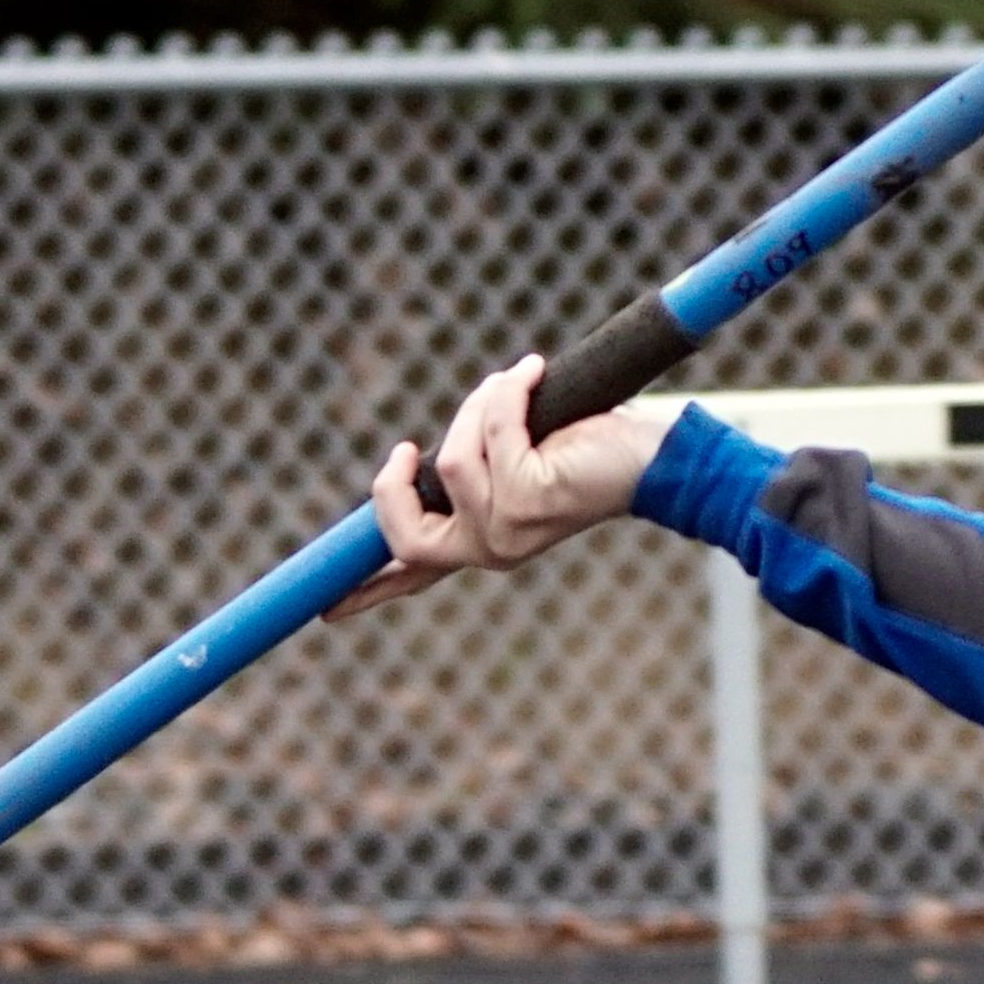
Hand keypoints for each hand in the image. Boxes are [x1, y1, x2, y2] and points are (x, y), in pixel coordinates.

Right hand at [330, 355, 672, 617]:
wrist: (660, 457)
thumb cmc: (591, 451)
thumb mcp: (516, 463)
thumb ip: (471, 472)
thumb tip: (422, 463)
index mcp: (486, 544)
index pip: (413, 574)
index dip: (364, 590)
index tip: (324, 611)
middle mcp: (493, 549)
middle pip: (404, 535)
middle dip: (392, 487)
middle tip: (408, 448)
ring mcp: (510, 530)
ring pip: (452, 461)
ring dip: (479, 409)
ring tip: (515, 386)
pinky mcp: (530, 498)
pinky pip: (493, 433)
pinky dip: (508, 393)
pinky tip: (534, 373)